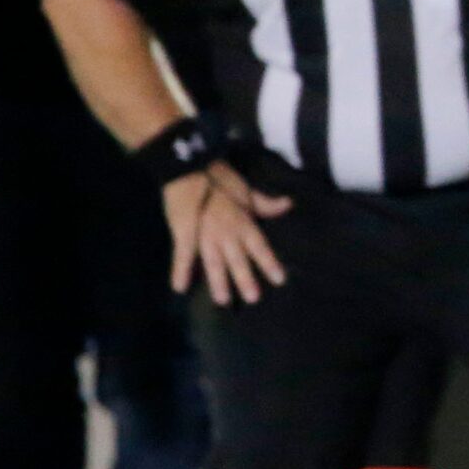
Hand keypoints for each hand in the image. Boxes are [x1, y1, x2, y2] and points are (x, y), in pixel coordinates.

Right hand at [164, 162, 291, 306]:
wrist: (189, 168)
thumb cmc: (219, 178)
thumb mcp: (245, 191)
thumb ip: (265, 203)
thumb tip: (289, 204)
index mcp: (243, 221)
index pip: (260, 246)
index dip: (269, 263)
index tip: (279, 280)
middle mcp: (226, 232)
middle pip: (238, 259)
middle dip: (245, 279)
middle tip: (253, 298)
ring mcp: (204, 235)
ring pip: (214, 263)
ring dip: (219, 282)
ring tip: (224, 301)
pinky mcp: (183, 234)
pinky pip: (182, 256)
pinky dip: (180, 272)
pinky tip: (179, 288)